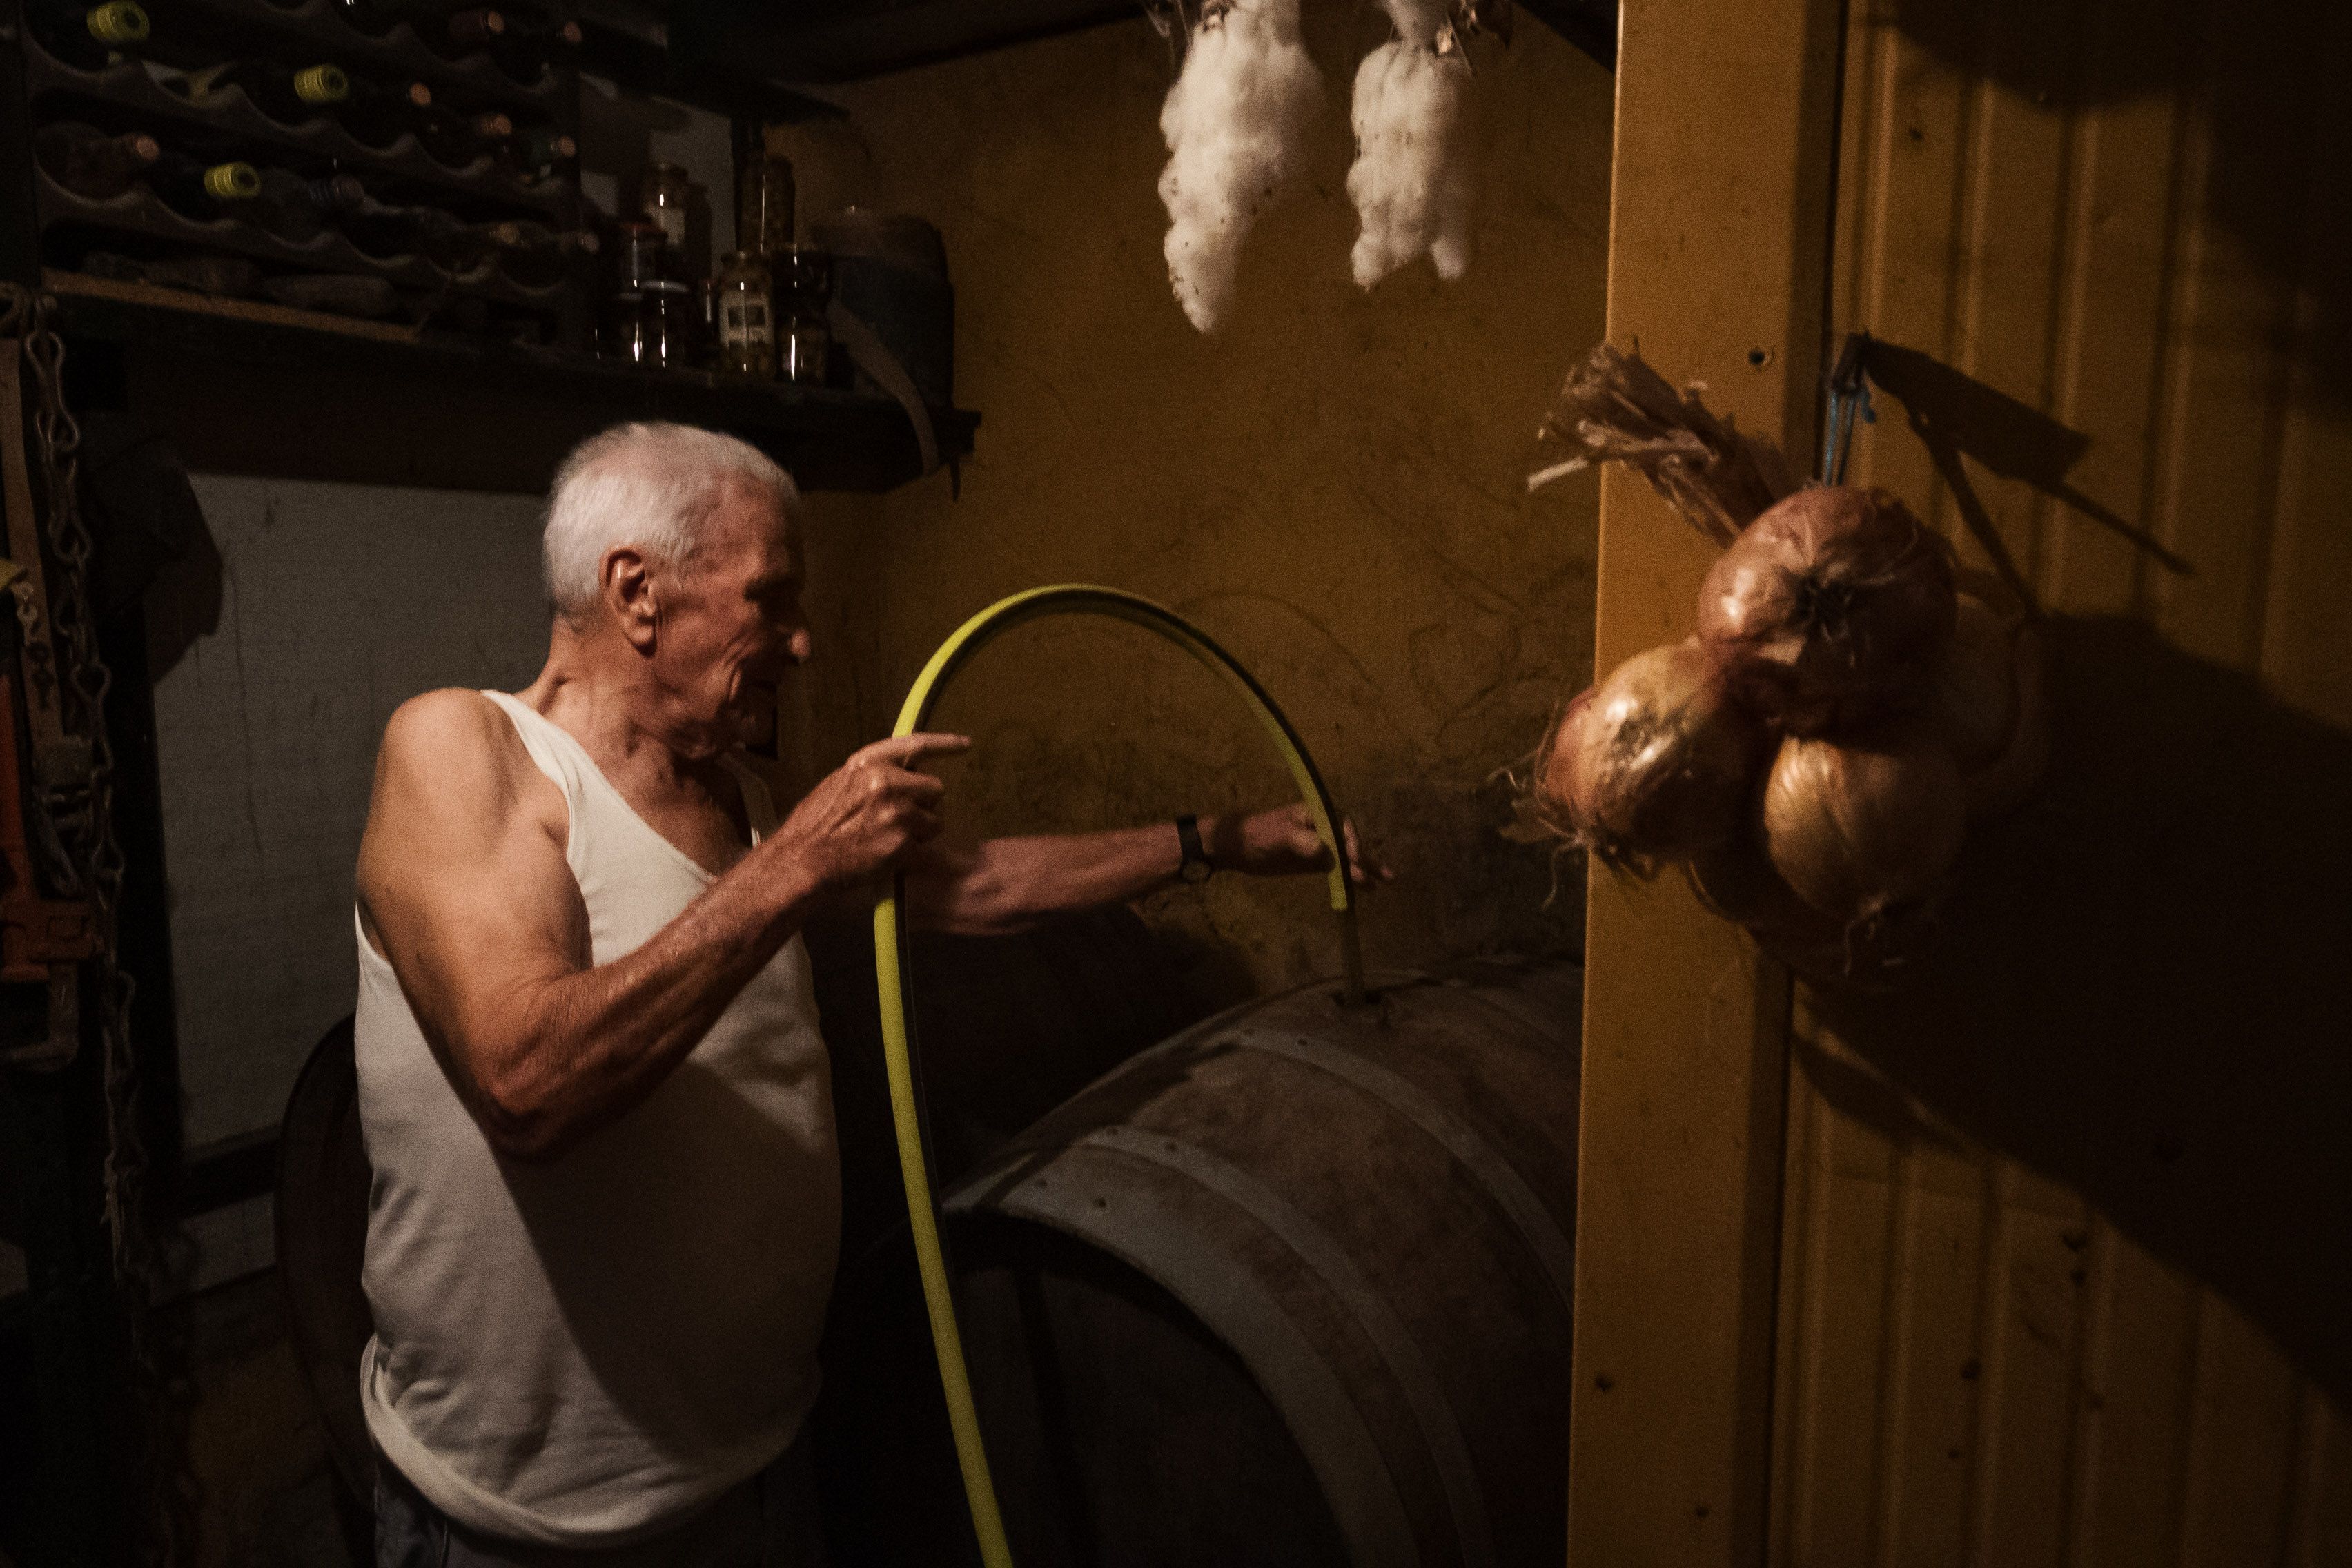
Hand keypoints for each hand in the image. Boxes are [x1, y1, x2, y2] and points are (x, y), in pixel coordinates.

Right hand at [773, 733, 971, 895]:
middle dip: (923, 805)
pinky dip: (913, 858)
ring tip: (888, 840)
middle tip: (899, 820)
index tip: (965, 743)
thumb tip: (902, 772)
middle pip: (935, 788)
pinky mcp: (903, 844)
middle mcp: (886, 782)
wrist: (802, 861)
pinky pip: (925, 850)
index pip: (916, 744)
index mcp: (867, 763)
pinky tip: (887, 859)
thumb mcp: (839, 784)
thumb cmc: (815, 826)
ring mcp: (897, 813)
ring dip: (920, 833)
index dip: (945, 743)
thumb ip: (872, 775)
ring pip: (935, 821)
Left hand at [1205, 804, 1391, 888]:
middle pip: (1351, 843)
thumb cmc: (1258, 833)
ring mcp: (1322, 847)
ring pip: (1348, 858)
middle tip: (1385, 876)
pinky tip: (1366, 888)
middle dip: (1367, 858)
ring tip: (1385, 882)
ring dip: (1366, 870)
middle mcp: (1324, 828)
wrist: (1237, 848)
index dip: (1352, 843)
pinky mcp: (1316, 863)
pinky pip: (1338, 870)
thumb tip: (1322, 849)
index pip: (1342, 827)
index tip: (1355, 860)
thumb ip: (1300, 840)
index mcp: (1317, 813)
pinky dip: (1350, 879)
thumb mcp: (1278, 834)